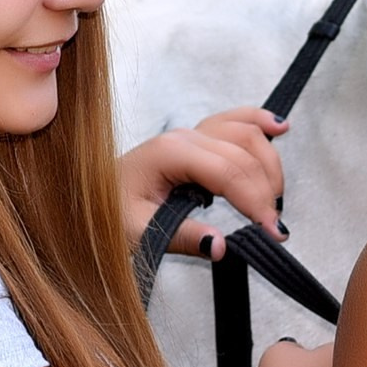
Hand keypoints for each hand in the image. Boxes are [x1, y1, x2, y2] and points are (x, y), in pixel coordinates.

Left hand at [118, 106, 287, 259]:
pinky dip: (259, 122)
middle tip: (274, 228)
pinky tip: (279, 127)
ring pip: (246, 133)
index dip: (256, 201)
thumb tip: (220, 245)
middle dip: (266, 189)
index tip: (271, 232)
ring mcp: (190, 133)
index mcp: (168, 154)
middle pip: (244, 151)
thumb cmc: (106, 214)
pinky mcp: (196, 138)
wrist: (86, 201)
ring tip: (275, 200)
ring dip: (269, 163)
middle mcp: (183, 136)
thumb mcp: (138, 234)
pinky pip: (235, 121)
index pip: (228, 171)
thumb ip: (181, 238)